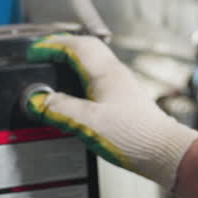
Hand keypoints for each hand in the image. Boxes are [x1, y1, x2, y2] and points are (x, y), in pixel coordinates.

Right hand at [25, 34, 197, 191]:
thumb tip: (37, 100)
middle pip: (86, 49)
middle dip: (62, 48)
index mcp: (106, 73)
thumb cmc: (133, 135)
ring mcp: (122, 86)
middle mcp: (116, 74)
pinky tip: (77, 93)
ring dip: (73, 61)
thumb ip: (60, 109)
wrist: (163, 151)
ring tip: (55, 70)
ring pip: (94, 63)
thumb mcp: (88, 123)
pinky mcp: (124, 100)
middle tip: (42, 54)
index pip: (76, 46)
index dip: (52, 46)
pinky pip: (99, 78)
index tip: (34, 52)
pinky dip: (82, 78)